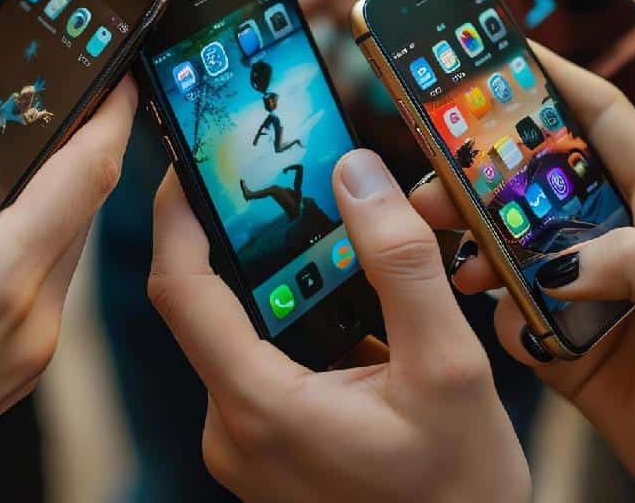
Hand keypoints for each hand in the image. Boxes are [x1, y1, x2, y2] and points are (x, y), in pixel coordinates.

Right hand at [0, 80, 137, 501]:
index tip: (121, 82)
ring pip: (61, 258)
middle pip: (81, 216)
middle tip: (63, 114)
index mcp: (4, 277)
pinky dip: (25, 254)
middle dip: (78, 159)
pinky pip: (37, 295)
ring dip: (49, 210)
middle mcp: (36, 321)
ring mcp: (28, 357)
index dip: (111, 117)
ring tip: (18, 171)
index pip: (88, 174)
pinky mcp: (10, 378)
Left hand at [148, 150, 529, 502]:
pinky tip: (345, 311)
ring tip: (330, 241)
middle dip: (245, 240)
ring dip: (279, 285)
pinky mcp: (265, 449)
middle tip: (281, 183)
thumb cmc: (458, 491)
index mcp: (258, 407)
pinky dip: (294, 327)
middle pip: (211, 307)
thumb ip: (400, 264)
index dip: (176, 218)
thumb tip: (357, 174)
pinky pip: (260, 366)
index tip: (188, 164)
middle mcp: (233, 429)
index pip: (181, 290)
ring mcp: (246, 444)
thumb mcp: (448, 367)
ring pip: (240, 334)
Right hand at [411, 47, 634, 501]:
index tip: (499, 54)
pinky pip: (509, 308)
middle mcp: (621, 240)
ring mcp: (588, 290)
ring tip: (445, 246)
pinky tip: (496, 315)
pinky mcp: (562, 339)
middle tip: (434, 170)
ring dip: (472, 240)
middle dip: (483, 171)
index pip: (605, 123)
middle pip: (536, 181)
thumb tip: (557, 258)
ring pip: (511, 242)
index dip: (555, 81)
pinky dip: (493, 309)